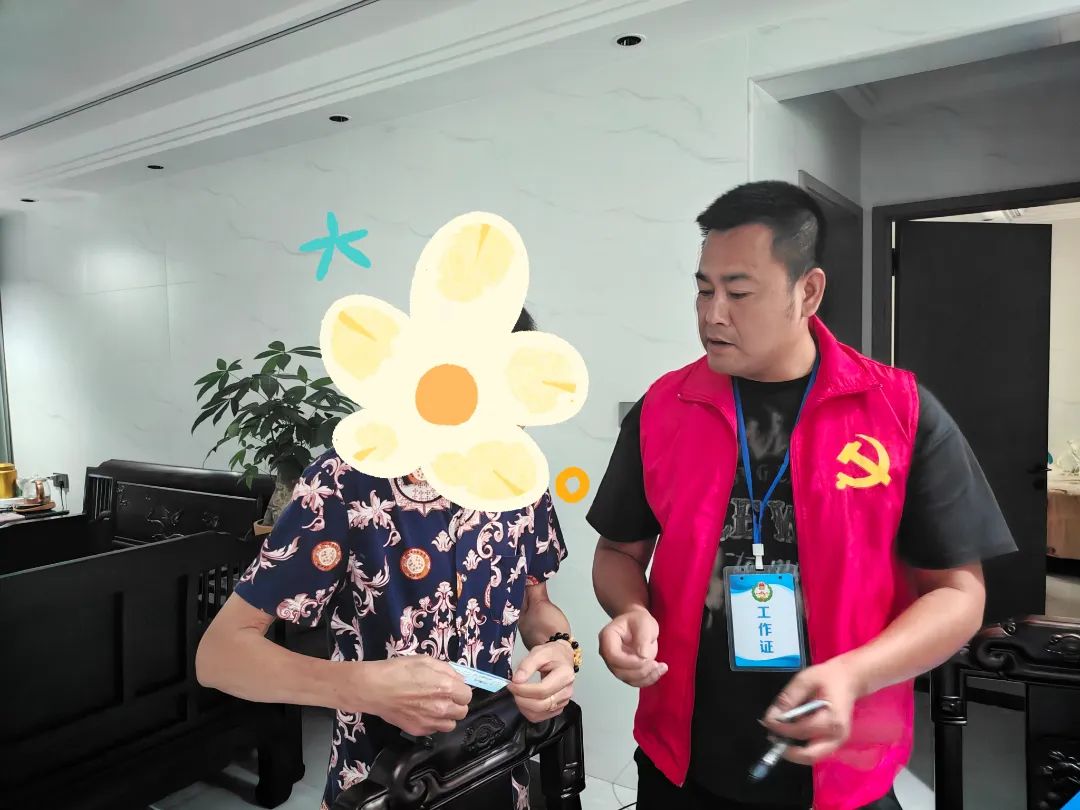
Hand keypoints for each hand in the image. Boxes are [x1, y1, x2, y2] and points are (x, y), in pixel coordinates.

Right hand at [350, 656, 471, 736]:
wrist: (375, 688)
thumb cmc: (399, 670)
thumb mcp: (426, 661)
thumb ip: (447, 670)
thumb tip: (458, 680)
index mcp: (446, 687)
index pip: (467, 695)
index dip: (460, 690)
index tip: (452, 688)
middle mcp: (442, 708)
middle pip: (462, 712)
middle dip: (456, 704)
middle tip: (444, 697)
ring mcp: (430, 722)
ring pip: (450, 725)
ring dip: (447, 717)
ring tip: (434, 707)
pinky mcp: (418, 731)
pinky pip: (434, 730)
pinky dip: (432, 723)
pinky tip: (422, 713)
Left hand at [507, 641, 575, 722]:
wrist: (561, 658)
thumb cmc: (551, 654)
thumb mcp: (539, 652)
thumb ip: (527, 665)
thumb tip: (517, 680)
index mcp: (565, 675)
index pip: (543, 690)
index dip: (524, 690)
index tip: (512, 684)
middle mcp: (567, 691)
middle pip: (542, 705)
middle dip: (522, 699)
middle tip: (512, 689)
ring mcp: (563, 702)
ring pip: (539, 713)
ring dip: (523, 706)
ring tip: (517, 693)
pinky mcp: (558, 709)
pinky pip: (539, 717)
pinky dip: (527, 711)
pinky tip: (524, 700)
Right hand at [598, 607, 667, 687]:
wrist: (639, 625)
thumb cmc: (639, 620)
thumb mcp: (643, 621)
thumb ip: (642, 637)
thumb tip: (643, 656)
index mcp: (607, 637)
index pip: (612, 655)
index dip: (628, 661)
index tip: (645, 658)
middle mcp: (608, 653)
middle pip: (619, 670)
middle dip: (639, 671)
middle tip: (655, 663)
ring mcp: (616, 664)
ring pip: (627, 679)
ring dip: (645, 677)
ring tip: (661, 667)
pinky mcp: (625, 671)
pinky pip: (634, 681)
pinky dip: (648, 679)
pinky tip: (659, 670)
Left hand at [760, 660, 861, 764]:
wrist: (850, 679)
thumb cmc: (828, 677)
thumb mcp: (804, 680)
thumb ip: (787, 699)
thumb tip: (771, 717)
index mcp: (832, 719)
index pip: (801, 731)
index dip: (781, 728)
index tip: (767, 721)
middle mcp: (837, 735)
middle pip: (810, 755)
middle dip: (788, 751)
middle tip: (773, 738)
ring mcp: (838, 741)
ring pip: (812, 757)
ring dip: (794, 751)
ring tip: (779, 736)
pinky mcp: (835, 742)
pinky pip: (816, 751)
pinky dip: (801, 748)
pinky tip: (790, 734)